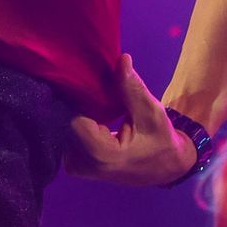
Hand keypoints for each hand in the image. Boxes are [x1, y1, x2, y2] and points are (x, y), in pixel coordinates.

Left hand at [66, 55, 196, 185]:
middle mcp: (83, 164)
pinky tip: (92, 116)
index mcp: (101, 154)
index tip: (88, 82)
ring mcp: (76, 167)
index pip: (72, 117)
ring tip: (95, 104)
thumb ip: (132, 88)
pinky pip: (66, 137)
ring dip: (77, 114)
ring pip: (63, 129)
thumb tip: (122, 59)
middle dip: (78, 104)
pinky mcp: (74, 165)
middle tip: (94, 90)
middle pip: (65, 123)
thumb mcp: (151, 111)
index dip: (78, 97)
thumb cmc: (159, 140)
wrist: (163, 167)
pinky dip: (78, 124)